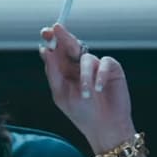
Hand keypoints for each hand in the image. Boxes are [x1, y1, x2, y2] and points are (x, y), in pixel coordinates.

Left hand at [39, 23, 134, 150]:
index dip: (52, 40)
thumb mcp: (61, 93)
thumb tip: (44, 50)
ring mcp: (96, 66)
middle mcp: (79, 65)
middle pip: (71, 45)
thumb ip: (53, 72)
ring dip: (84, 76)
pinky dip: (99, 75)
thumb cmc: (81, 113)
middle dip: (63, 37)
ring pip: (86, 58)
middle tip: (56, 28)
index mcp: (64, 70)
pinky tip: (98, 89)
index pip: (57, 51)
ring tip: (86, 94)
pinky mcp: (111, 69)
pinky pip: (104, 63)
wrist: (104, 127)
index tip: (45, 32)